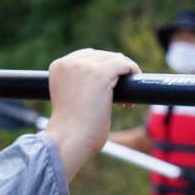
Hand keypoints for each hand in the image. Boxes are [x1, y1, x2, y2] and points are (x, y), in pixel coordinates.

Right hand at [45, 49, 140, 181]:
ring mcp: (85, 66)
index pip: (87, 56)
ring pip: (114, 59)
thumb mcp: (69, 97)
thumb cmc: (71, 128)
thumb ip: (79, 84)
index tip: (108, 89)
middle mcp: (69, 62)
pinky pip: (124, 64)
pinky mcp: (101, 74)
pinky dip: (133, 70)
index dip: (102, 69)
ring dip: (124, 75)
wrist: (69, 139)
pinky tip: (136, 81)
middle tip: (118, 99)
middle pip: (102, 56)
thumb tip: (106, 80)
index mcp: (58, 66)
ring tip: (123, 101)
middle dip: (114, 74)